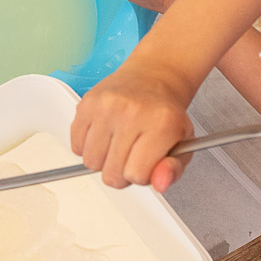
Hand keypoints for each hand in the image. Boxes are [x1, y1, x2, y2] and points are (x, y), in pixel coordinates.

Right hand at [71, 58, 194, 191]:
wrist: (151, 77)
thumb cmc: (166, 113)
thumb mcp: (183, 145)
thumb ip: (174, 169)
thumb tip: (160, 183)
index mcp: (161, 124)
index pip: (137, 174)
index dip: (140, 175)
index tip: (145, 162)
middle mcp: (131, 112)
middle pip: (111, 173)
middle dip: (121, 172)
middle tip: (131, 154)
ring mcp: (105, 106)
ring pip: (91, 162)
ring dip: (103, 161)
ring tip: (117, 145)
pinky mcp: (86, 103)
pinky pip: (76, 146)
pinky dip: (87, 147)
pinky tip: (104, 135)